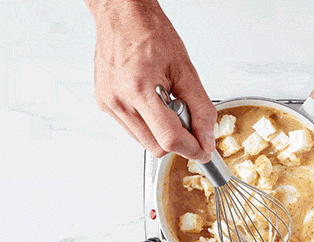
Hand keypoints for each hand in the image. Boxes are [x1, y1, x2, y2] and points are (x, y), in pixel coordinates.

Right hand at [86, 0, 215, 161]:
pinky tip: (151, 102)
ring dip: (161, 132)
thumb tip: (206, 138)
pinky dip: (149, 124)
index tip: (203, 150)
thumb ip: (200, 108)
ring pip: (144, 142)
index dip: (191, 149)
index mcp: (139, 89)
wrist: (122, 16)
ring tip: (165, 102)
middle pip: (156, 147)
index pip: (169, 138)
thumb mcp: (185, 70)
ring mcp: (109, 104)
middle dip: (177, 139)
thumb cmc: (151, 34)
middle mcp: (119, 101)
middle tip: (184, 115)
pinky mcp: (104, 104)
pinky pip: (133, 130)